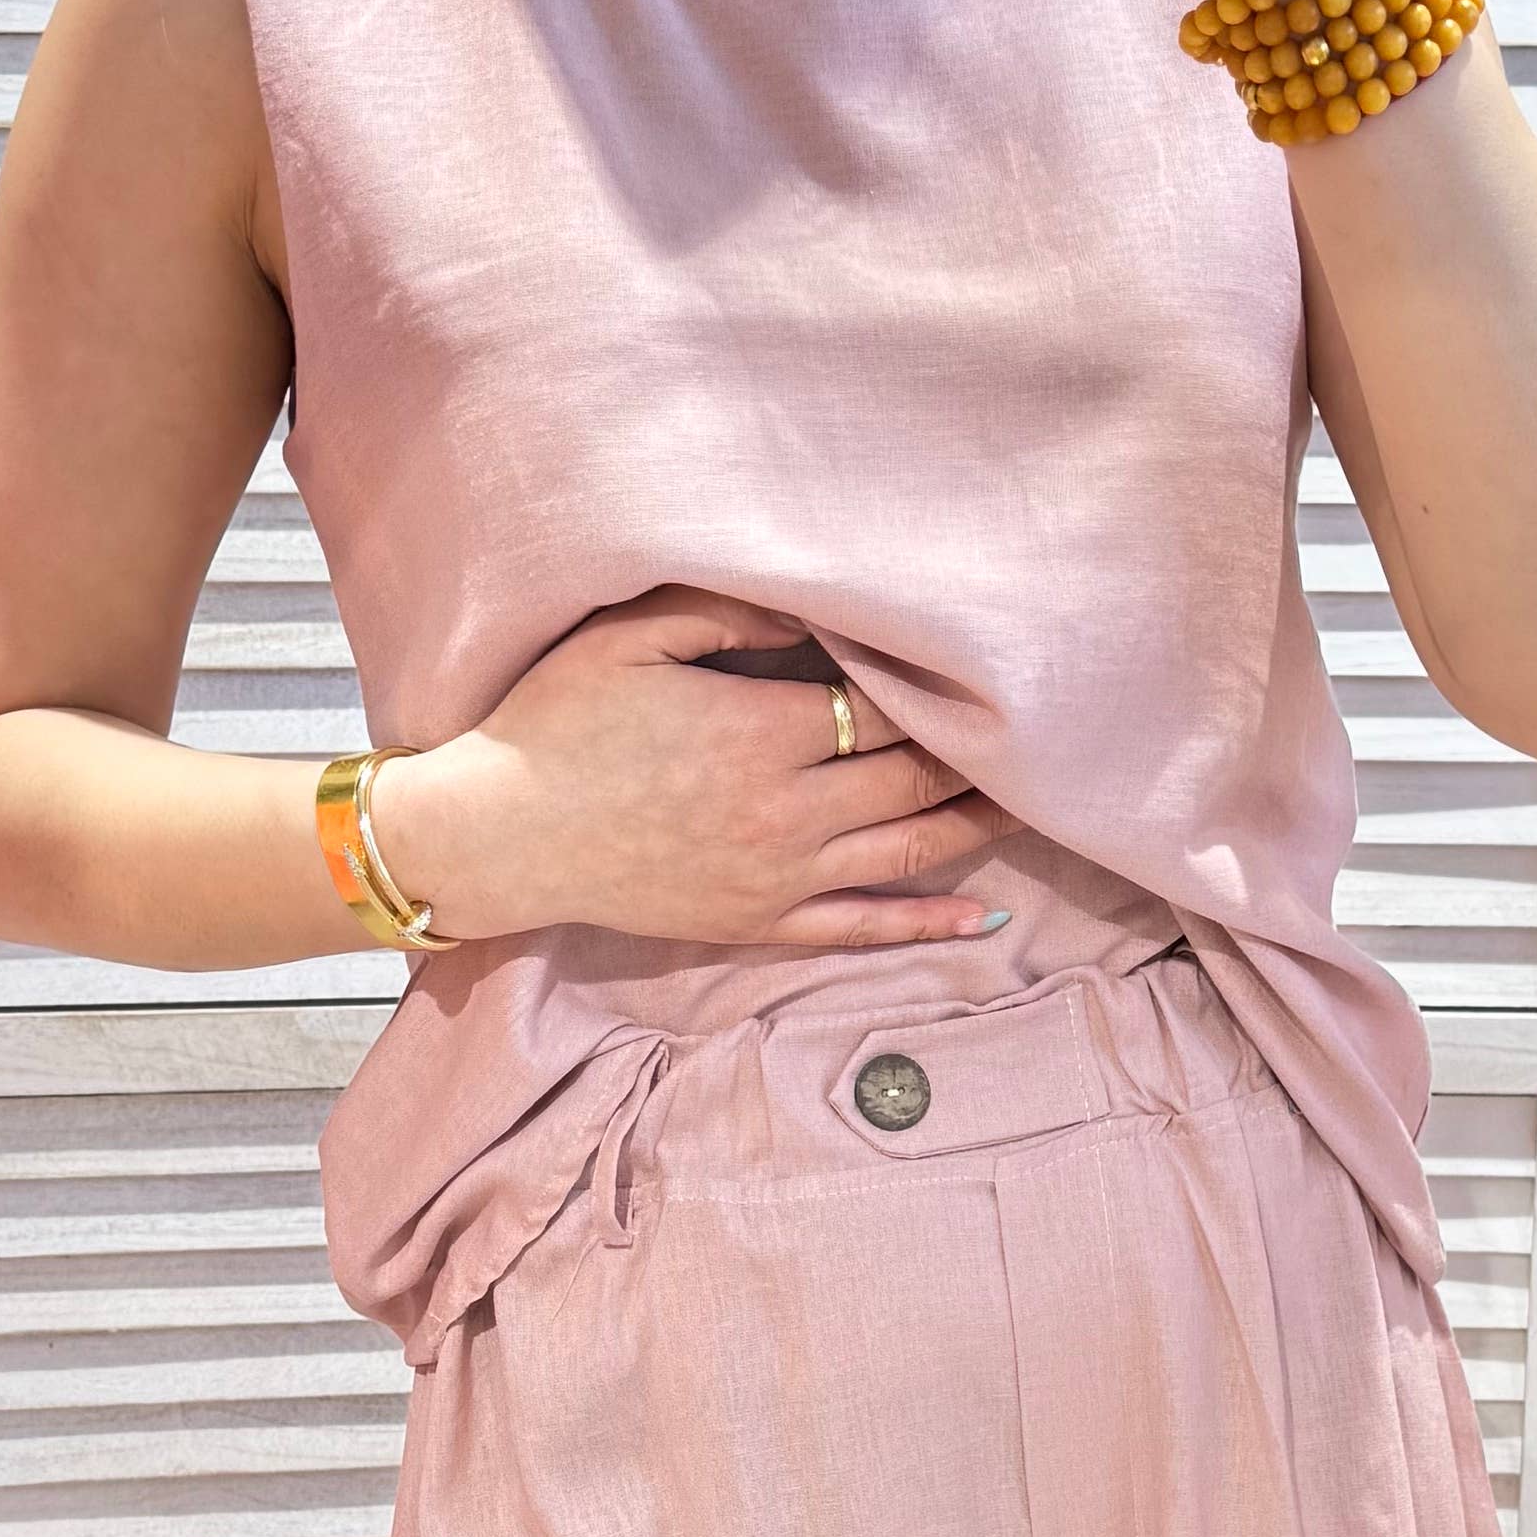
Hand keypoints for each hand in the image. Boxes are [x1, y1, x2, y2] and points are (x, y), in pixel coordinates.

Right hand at [360, 584, 1008, 950]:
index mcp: (761, 733)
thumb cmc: (555, 723)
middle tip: (1036, 730)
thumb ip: (725, 614)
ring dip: (974, 827)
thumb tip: (810, 608)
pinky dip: (924, 922)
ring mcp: (778, 877)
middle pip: (912, 778)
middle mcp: (785, 812)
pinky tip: (976, 914)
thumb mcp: (629, 638)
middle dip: (976, 754)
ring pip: (905, 852)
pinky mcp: (758, 923)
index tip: (985, 666)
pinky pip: (861, 928)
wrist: (500, 834)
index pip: (883, 708)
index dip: (937, 689)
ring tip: (1032, 804)